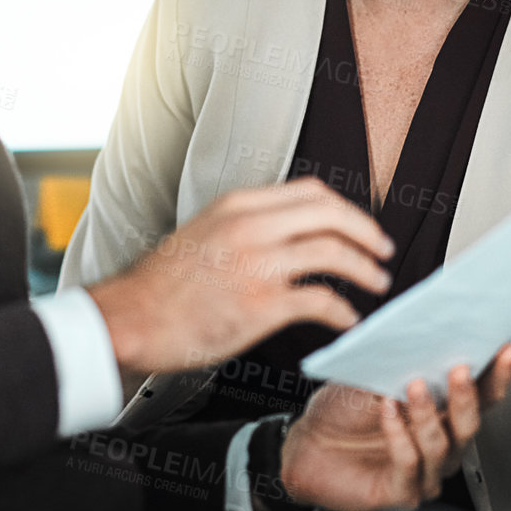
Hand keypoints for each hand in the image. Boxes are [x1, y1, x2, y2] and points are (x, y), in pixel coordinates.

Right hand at [87, 178, 393, 375]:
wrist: (128, 318)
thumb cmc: (161, 285)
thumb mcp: (203, 231)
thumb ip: (244, 225)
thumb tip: (286, 233)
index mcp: (238, 205)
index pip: (310, 192)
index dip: (344, 208)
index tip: (358, 225)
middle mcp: (250, 227)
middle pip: (331, 213)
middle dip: (366, 231)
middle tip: (382, 250)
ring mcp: (256, 264)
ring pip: (332, 252)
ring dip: (364, 268)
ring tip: (376, 282)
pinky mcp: (259, 305)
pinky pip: (320, 300)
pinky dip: (343, 309)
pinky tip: (348, 317)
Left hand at [277, 346, 510, 510]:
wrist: (305, 446)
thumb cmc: (343, 414)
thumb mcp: (375, 377)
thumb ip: (404, 364)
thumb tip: (426, 337)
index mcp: (443, 415)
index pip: (482, 397)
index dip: (497, 375)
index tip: (505, 350)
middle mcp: (442, 446)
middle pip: (470, 425)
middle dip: (467, 396)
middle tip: (460, 369)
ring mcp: (425, 474)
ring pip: (442, 445)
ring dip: (428, 414)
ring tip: (414, 386)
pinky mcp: (402, 494)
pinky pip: (410, 463)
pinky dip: (399, 435)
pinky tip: (387, 411)